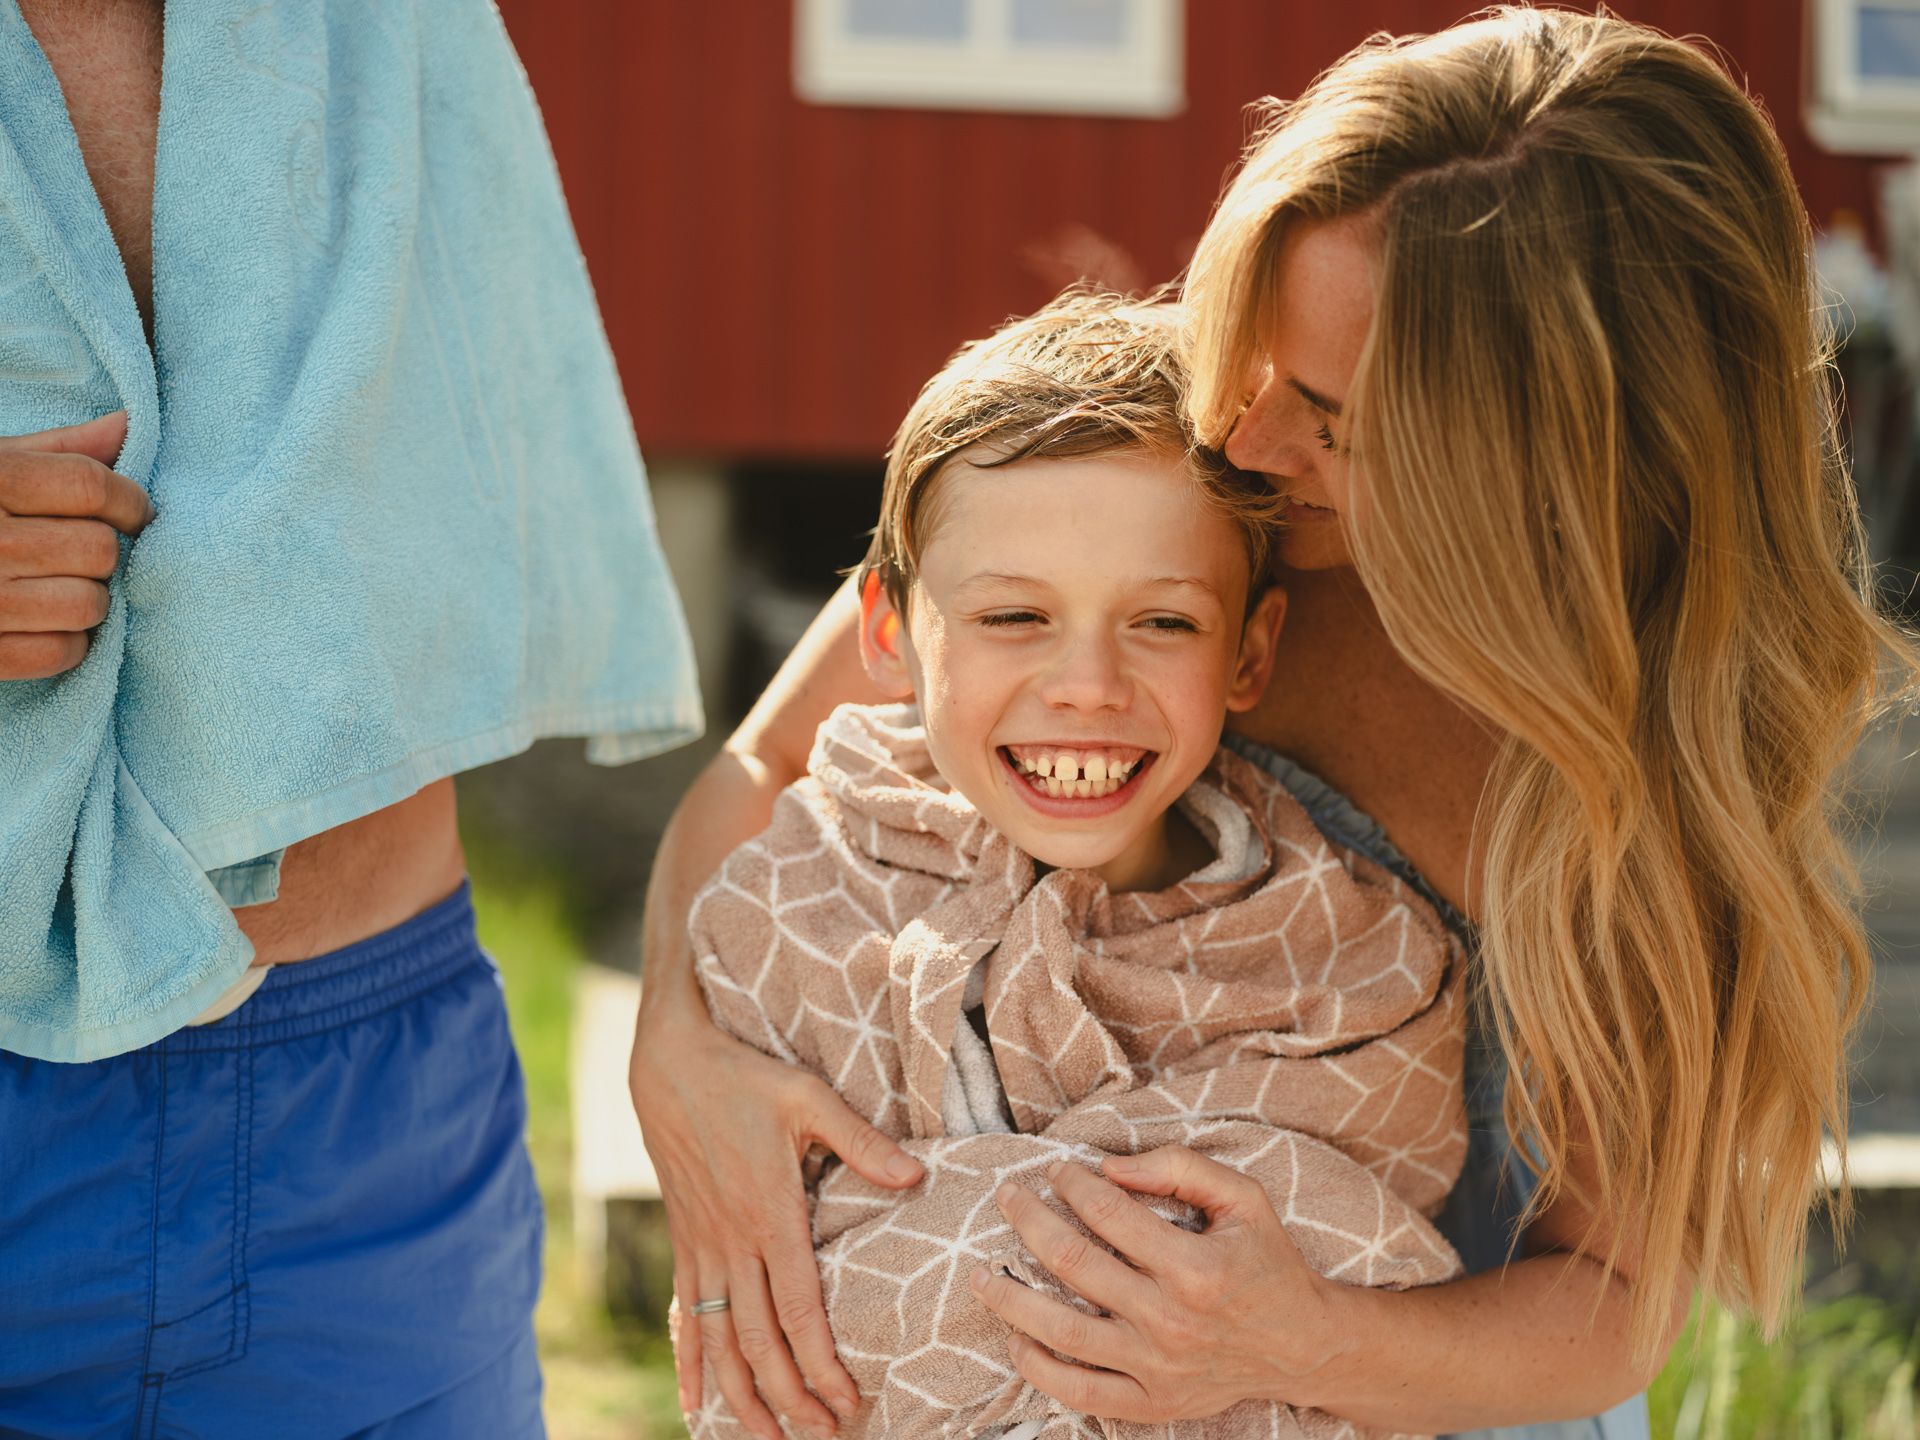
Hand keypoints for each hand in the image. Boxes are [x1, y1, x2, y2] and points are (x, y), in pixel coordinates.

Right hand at [0, 411, 147, 679]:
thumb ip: (56, 450)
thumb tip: (126, 426)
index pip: (89, 486)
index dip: (129, 500)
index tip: (134, 513)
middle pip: (98, 547)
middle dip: (102, 550)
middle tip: (80, 552)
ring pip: (89, 604)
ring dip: (89, 598)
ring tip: (60, 585)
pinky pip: (60, 652)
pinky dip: (68, 643)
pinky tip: (45, 623)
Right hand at [629, 985, 925, 1439]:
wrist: (668, 1062)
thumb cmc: (745, 1076)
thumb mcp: (808, 1097)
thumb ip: (861, 1142)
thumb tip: (914, 1177)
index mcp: (770, 1212)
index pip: (798, 1308)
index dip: (821, 1361)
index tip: (847, 1399)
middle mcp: (732, 1240)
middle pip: (758, 1339)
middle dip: (789, 1395)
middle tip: (823, 1433)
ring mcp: (703, 1244)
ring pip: (719, 1339)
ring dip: (742, 1394)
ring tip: (768, 1439)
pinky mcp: (684, 1240)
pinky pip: (684, 1314)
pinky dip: (689, 1362)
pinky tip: (694, 1402)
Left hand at [970, 1149, 1342, 1424]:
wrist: (1303, 1346)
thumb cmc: (1268, 1262)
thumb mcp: (1243, 1198)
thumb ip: (1180, 1168)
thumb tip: (1110, 1166)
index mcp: (1195, 1267)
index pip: (1108, 1213)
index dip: (1072, 1184)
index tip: (1055, 1170)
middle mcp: (1171, 1320)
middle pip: (1073, 1264)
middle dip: (1029, 1221)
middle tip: (1007, 1197)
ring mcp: (1157, 1368)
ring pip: (1061, 1331)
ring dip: (1011, 1298)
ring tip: (980, 1272)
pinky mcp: (1152, 1403)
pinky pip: (1078, 1391)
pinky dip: (1037, 1368)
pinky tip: (1015, 1339)